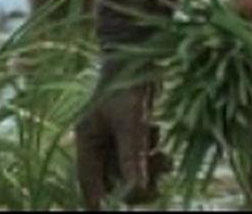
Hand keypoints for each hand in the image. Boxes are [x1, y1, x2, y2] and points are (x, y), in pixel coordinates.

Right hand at [75, 68, 164, 207]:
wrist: (137, 52)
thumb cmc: (128, 85)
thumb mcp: (131, 122)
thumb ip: (132, 156)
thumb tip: (136, 189)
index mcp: (87, 140)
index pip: (88, 182)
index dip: (98, 201)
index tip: (107, 213)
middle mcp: (98, 142)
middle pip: (115, 181)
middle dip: (137, 183)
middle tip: (158, 177)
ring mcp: (114, 137)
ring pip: (132, 170)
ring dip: (149, 168)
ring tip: (164, 154)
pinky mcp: (131, 131)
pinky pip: (142, 156)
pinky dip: (153, 152)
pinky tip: (157, 132)